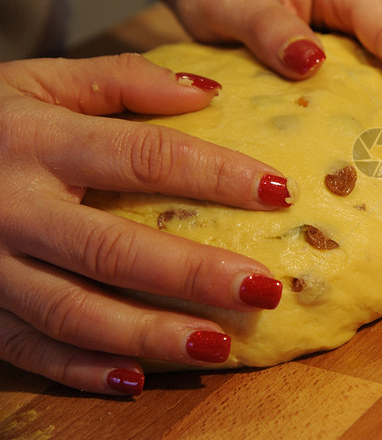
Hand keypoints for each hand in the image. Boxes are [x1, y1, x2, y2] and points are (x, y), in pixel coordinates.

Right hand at [0, 53, 290, 394]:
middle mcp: (14, 207)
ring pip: (74, 312)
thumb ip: (121, 79)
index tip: (279, 191)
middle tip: (263, 288)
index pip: (145, 158)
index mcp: (39, 142)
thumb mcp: (41, 82)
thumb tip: (206, 93)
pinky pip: (30, 349)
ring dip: (149, 334)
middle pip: (113, 248)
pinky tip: (137, 379)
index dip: (216, 174)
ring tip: (218, 344)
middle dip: (193, 273)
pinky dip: (82, 370)